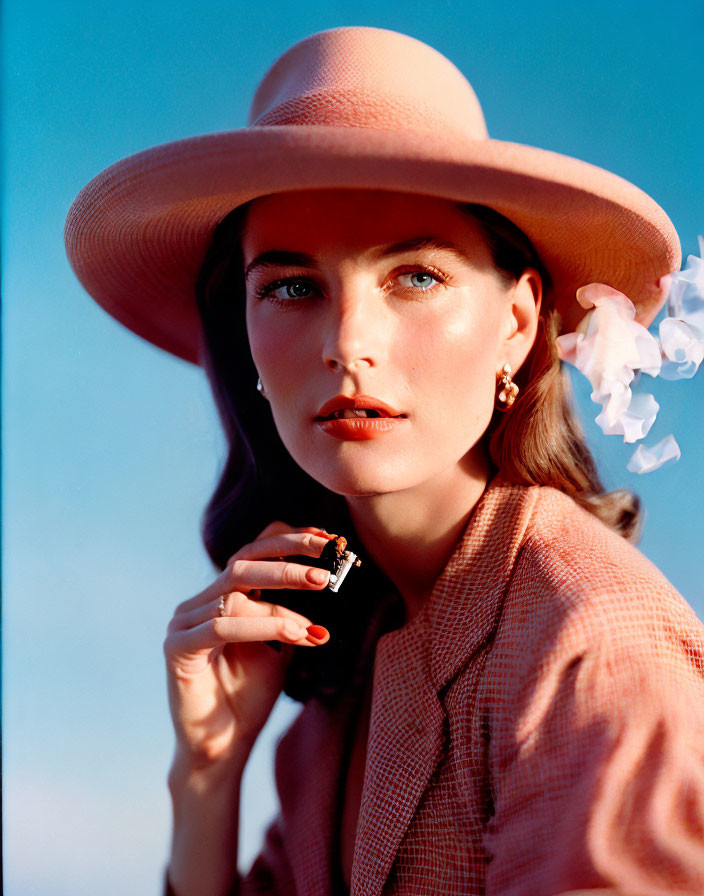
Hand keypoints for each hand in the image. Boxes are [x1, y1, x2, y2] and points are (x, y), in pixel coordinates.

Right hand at [163, 522, 331, 769]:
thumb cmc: (249, 697)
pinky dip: (264, 625)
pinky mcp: (177, 648)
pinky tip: (297, 633)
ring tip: (318, 601)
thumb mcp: (279, 647)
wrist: (221, 748)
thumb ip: (290, 615)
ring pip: (236, 590)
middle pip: (244, 560)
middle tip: (327, 567)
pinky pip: (221, 627)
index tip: (328, 540)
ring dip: (283, 592)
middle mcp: (201, 602)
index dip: (288, 540)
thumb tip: (324, 579)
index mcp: (222, 597)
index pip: (253, 551)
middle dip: (289, 556)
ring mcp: (185, 622)